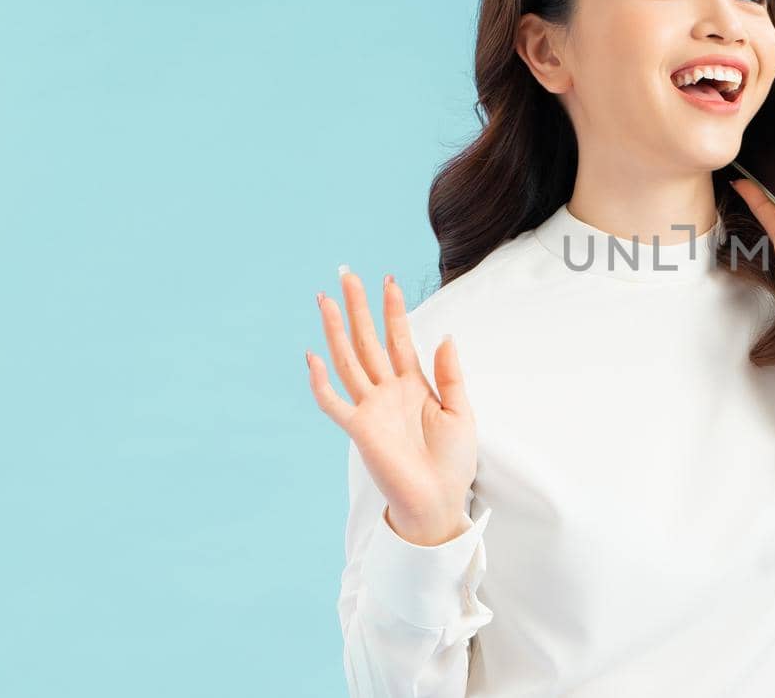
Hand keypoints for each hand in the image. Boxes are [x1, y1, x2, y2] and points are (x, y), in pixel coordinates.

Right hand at [306, 267, 477, 545]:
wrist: (440, 501)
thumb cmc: (453, 462)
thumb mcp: (461, 412)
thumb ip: (450, 375)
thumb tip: (445, 336)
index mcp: (414, 385)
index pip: (399, 338)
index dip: (393, 309)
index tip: (388, 279)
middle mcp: (388, 391)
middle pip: (368, 340)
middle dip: (358, 308)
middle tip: (347, 273)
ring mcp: (371, 408)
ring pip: (348, 360)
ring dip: (336, 330)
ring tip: (325, 299)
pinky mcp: (360, 430)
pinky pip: (334, 402)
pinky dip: (321, 381)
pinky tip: (313, 355)